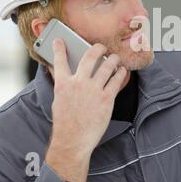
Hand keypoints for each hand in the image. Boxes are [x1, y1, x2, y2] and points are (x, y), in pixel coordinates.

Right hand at [45, 38, 127, 181]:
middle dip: (98, 48)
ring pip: (107, 66)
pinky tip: (122, 71)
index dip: (59, 48)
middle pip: (89, 57)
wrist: (73, 141)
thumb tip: (64, 74)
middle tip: (101, 47)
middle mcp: (78, 84)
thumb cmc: (65, 123)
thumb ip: (63, 85)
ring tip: (115, 58)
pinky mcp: (106, 99)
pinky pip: (117, 80)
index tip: (59, 40)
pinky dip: (120, 73)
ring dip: (113, 59)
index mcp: (63, 84)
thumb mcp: (59, 101)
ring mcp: (93, 90)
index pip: (59, 61)